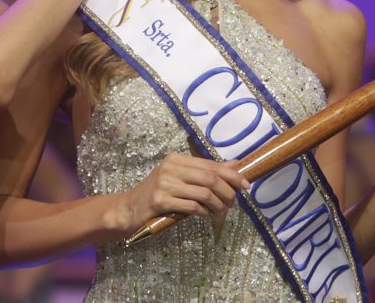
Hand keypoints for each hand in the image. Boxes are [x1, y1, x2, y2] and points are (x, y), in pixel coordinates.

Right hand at [114, 152, 248, 233]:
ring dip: (218, 205)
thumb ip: (204, 172)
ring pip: (204, 193)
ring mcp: (164, 184)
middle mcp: (170, 168)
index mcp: (176, 159)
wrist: (129, 209)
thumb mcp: (179, 178)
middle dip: (228, 192)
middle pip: (210, 178)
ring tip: (221, 211)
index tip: (245, 185)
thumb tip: (234, 165)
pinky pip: (192, 206)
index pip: (211, 165)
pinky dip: (204, 212)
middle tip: (233, 203)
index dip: (232, 175)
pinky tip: (205, 215)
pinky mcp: (160, 201)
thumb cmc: (157, 194)